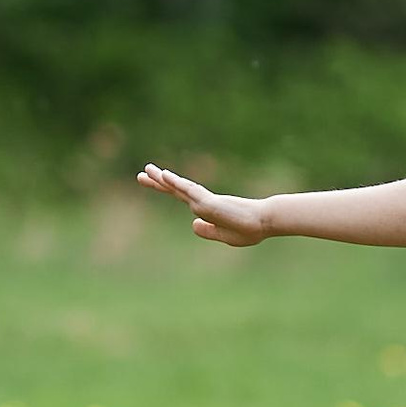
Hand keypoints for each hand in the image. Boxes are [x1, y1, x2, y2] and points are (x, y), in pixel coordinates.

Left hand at [137, 164, 268, 246]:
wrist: (264, 223)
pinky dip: (176, 183)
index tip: (153, 181)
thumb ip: (208, 230)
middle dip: (158, 182)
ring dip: (162, 179)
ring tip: (147, 170)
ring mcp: (205, 201)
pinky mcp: (209, 203)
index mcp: (206, 208)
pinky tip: (164, 176)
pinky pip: (189, 191)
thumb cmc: (249, 229)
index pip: (181, 195)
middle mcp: (203, 201)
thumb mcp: (225, 236)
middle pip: (176, 189)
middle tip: (142, 173)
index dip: (166, 188)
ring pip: (179, 188)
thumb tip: (193, 224)